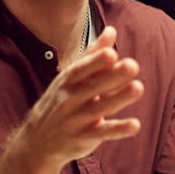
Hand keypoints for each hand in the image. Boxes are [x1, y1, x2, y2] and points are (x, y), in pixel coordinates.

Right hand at [16, 26, 144, 169]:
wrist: (36, 142)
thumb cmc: (60, 102)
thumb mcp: (71, 78)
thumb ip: (93, 55)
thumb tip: (111, 31)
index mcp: (68, 81)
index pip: (81, 69)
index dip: (95, 62)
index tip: (111, 54)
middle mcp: (70, 99)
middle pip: (93, 86)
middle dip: (112, 76)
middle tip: (133, 66)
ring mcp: (76, 119)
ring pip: (100, 108)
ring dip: (119, 98)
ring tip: (138, 88)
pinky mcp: (84, 138)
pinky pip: (103, 133)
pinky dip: (118, 129)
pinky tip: (135, 125)